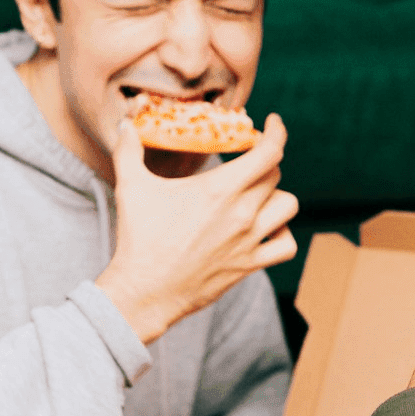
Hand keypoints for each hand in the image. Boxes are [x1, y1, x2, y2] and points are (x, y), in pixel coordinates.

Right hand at [95, 115, 299, 343]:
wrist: (145, 291)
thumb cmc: (139, 239)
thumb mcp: (131, 187)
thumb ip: (129, 150)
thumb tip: (126, 124)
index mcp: (219, 189)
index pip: (268, 152)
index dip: (277, 132)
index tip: (273, 124)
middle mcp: (242, 213)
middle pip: (275, 174)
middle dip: (264, 161)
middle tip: (250, 162)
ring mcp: (249, 241)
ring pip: (289, 206)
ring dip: (277, 195)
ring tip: (258, 195)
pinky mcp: (250, 265)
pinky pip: (287, 245)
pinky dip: (283, 234)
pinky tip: (266, 228)